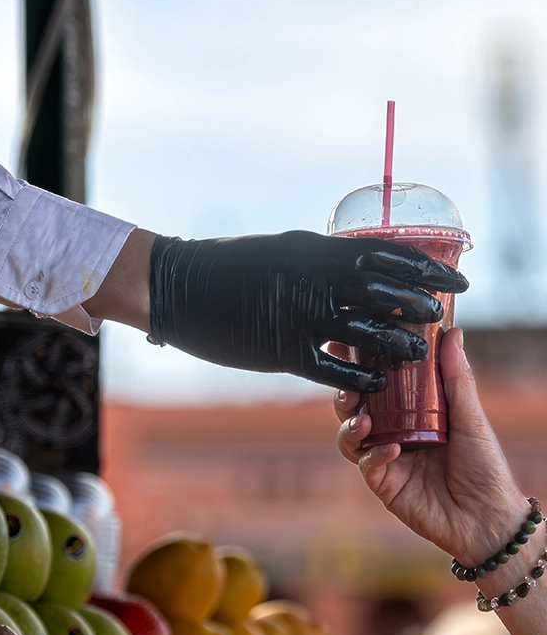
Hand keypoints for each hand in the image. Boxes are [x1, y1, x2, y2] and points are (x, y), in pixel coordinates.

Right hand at [148, 230, 467, 391]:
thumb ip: (321, 261)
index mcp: (318, 252)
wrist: (180, 286)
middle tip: (442, 314)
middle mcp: (316, 282)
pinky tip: (378, 384)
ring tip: (421, 352)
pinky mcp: (282, 352)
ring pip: (367, 335)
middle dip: (421, 304)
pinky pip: (332, 369)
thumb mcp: (282, 251)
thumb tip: (356, 265)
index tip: (454, 276)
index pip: (387, 255)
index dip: (426, 267)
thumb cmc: (230, 264)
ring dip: (399, 344)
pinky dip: (360, 378)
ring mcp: (300, 318)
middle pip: (386, 294)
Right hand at [333, 327, 527, 564]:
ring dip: (350, 426)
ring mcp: (386, 461)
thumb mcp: (471, 416)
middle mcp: (393, 434)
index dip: (357, 367)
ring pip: (349, 438)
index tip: (344, 346)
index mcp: (410, 415)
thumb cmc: (485, 467)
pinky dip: (374, 455)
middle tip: (349, 387)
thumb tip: (452, 332)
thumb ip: (456, 377)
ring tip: (364, 419)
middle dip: (344, 396)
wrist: (489, 519)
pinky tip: (390, 449)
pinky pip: (367, 466)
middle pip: (354, 410)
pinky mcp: (385, 486)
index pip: (377, 385)